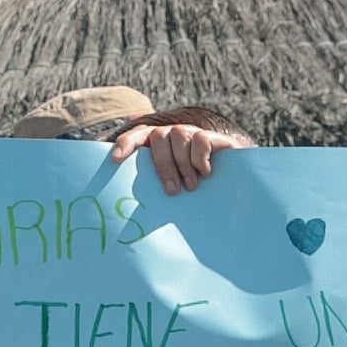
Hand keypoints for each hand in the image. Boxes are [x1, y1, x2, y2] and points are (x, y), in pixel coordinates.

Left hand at [106, 118, 253, 193]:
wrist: (231, 183)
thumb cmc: (195, 188)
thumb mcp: (174, 188)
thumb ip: (155, 189)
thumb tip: (133, 214)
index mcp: (156, 144)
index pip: (136, 136)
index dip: (125, 144)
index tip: (115, 160)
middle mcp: (172, 134)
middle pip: (158, 137)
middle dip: (164, 166)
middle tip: (172, 191)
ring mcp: (191, 133)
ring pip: (179, 137)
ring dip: (184, 165)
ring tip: (191, 186)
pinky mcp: (212, 137)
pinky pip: (200, 141)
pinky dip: (200, 159)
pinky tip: (206, 174)